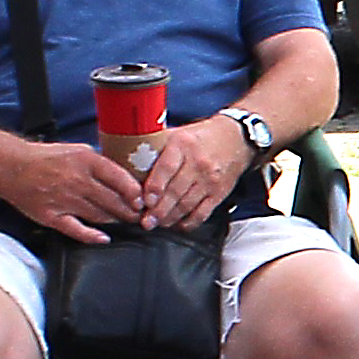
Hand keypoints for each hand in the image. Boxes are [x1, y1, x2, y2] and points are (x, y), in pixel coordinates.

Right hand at [9, 136, 150, 245]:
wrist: (12, 167)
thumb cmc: (46, 158)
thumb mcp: (77, 150)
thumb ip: (99, 162)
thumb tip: (123, 174)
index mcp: (85, 161)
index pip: (119, 178)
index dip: (135, 192)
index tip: (143, 199)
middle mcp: (77, 180)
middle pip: (113, 201)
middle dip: (130, 211)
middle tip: (140, 215)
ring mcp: (64, 200)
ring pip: (99, 215)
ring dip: (116, 220)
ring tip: (125, 222)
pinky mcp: (52, 216)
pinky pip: (76, 230)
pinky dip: (92, 236)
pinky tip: (104, 238)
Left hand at [126, 116, 252, 234]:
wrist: (235, 139)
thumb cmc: (200, 138)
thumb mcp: (177, 134)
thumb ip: (155, 147)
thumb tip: (123, 157)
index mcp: (183, 144)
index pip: (167, 167)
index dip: (154, 186)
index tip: (144, 200)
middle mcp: (197, 162)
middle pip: (175, 191)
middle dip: (158, 210)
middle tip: (145, 221)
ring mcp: (210, 180)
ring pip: (187, 205)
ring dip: (170, 218)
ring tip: (157, 224)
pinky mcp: (219, 193)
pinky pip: (202, 213)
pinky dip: (189, 222)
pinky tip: (177, 224)